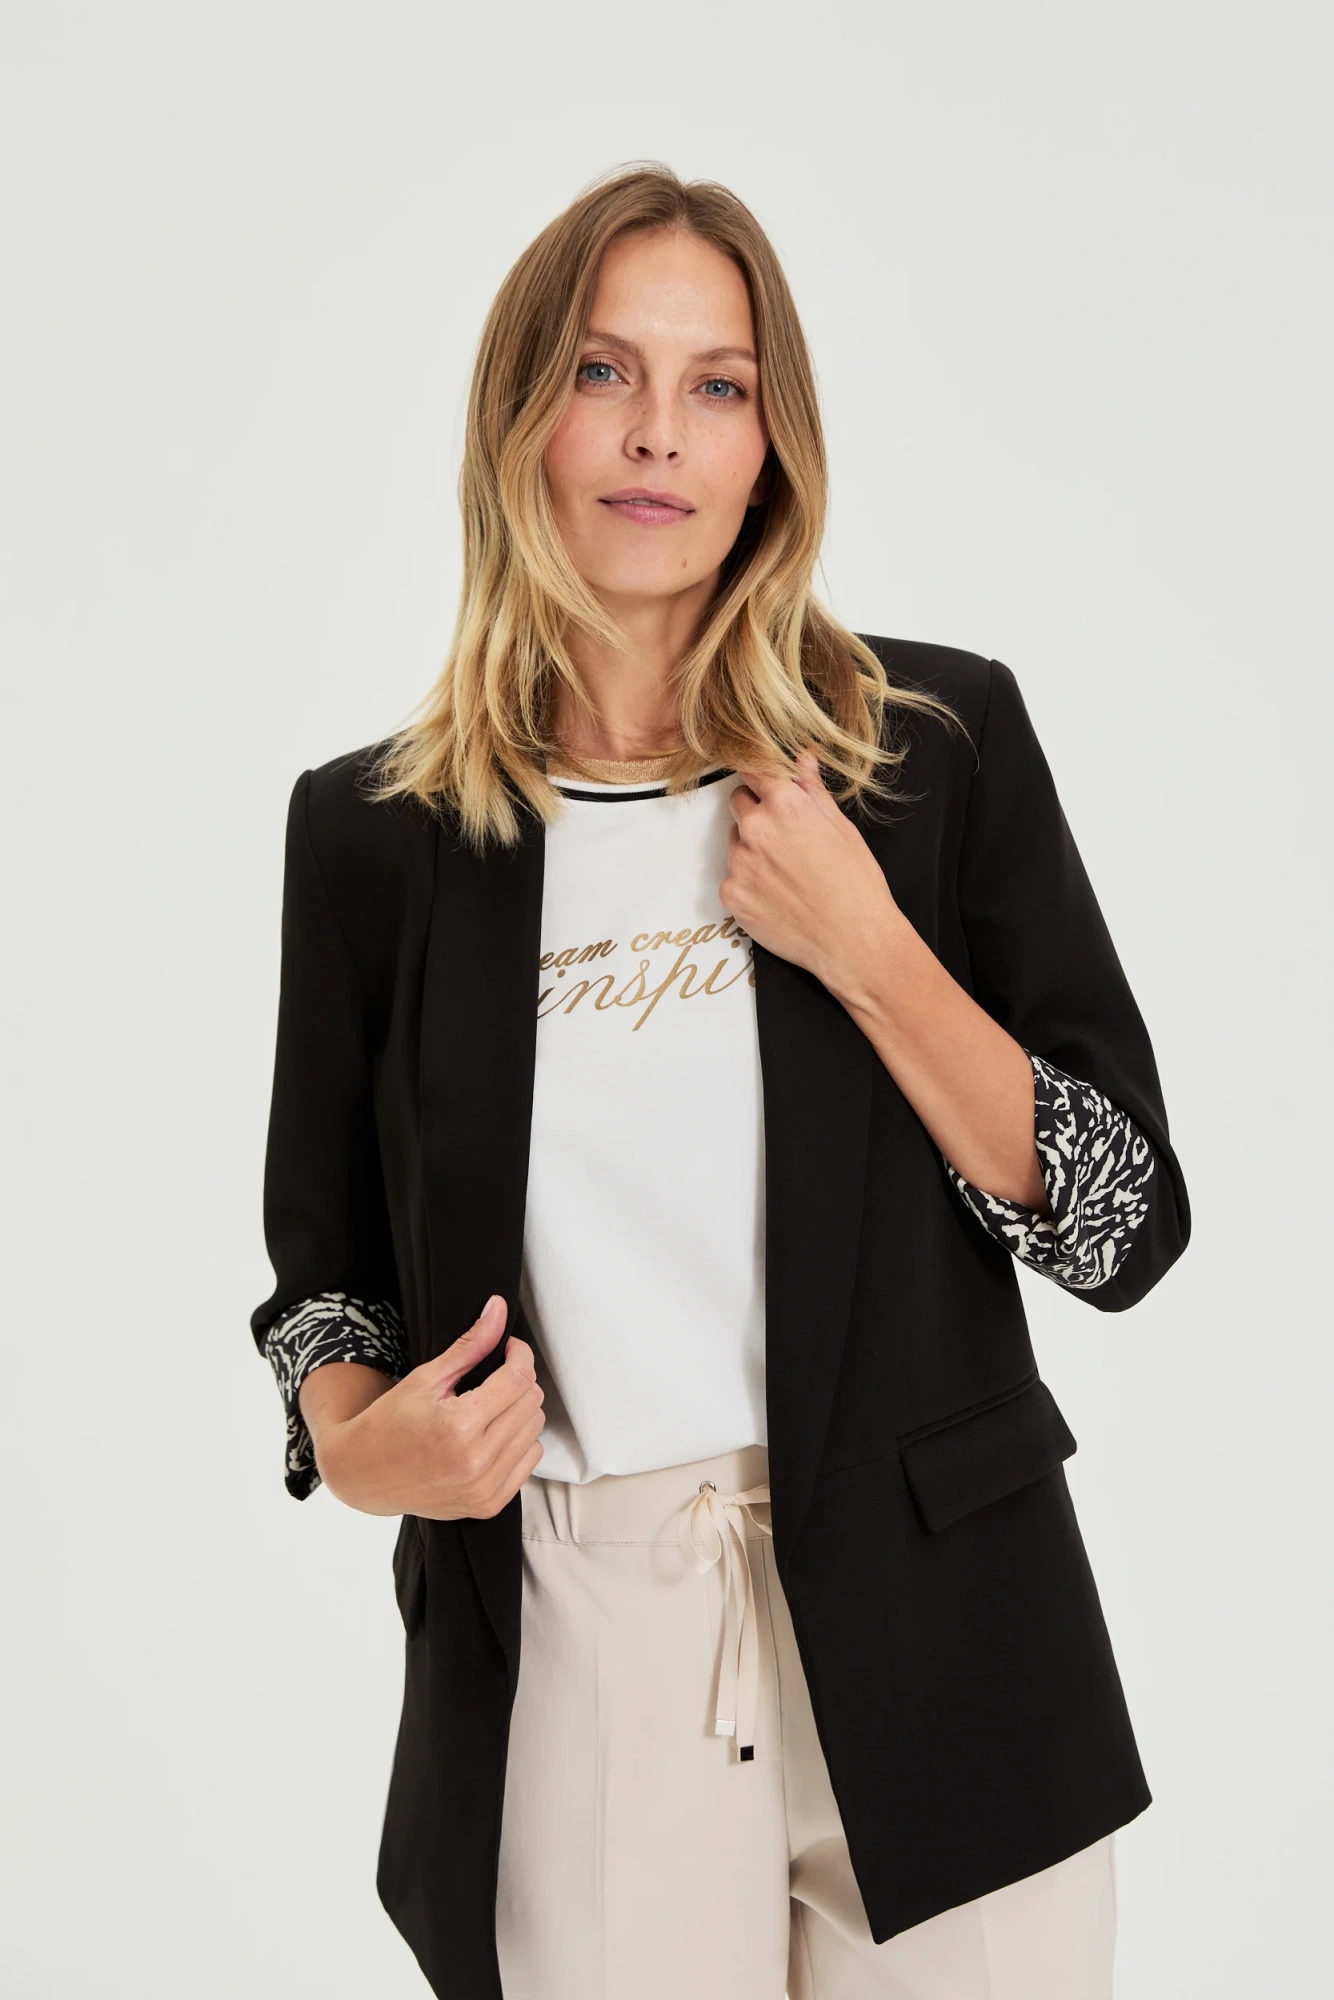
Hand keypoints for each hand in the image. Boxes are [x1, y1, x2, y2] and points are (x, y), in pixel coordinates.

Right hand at [311, 1296, 545, 1518]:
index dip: (519, 1355)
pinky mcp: (489, 1504)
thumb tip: (498, 1309)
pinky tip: (492, 1435)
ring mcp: (485, 1488)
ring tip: (489, 1407)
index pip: (518, 1379)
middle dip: (518, 1381)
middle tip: (493, 1377)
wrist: (364, 1475)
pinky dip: (519, 1442)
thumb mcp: (427, 1378)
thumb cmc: (390, 1423)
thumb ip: (470, 1345)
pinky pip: (530, 1461)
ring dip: (519, 1412)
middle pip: (531, 1403)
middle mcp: (476, 1462)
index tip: (508, 1348)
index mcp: (458, 1426)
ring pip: (535, 1431)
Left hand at [721, 749, 901, 999]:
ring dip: (752, 849)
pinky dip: (748, 883)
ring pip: (736, 842)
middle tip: (785, 838)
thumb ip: (813, 790)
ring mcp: (739, 863)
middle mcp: (756, 828)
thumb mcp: (842, 828)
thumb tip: (801, 757)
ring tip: (786, 873)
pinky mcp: (731, 895)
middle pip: (739, 803)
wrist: (854, 942)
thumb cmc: (857, 884)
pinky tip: (776, 896)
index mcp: (785, 804)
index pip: (754, 769)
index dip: (762, 777)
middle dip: (757, 812)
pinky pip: (732, 877)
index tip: (766, 784)